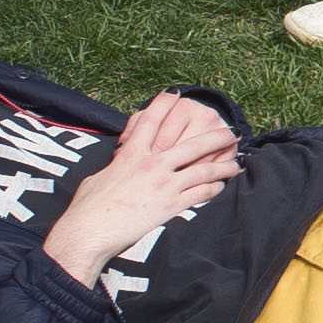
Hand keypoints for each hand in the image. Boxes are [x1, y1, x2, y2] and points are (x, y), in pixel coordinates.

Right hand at [41, 91, 241, 285]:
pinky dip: (213, 189)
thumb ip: (116, 167)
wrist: (88, 230)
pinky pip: (200, 193)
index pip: (151, 120)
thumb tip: (118, 166)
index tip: (176, 93)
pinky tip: (220, 188)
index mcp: (131, 153)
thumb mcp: (98, 177)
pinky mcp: (170, 205)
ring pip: (203, 169)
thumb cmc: (87, 207)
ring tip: (235, 164)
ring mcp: (164, 184)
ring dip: (223, 166)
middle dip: (215, 137)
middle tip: (230, 132)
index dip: (164, 104)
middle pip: (192, 144)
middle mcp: (151, 164)